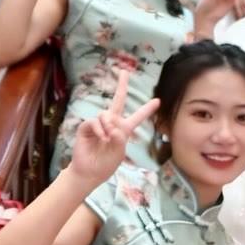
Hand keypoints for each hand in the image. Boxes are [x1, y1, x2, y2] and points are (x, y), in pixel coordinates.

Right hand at [69, 68, 158, 187]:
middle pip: (118, 101)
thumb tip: (113, 126)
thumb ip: (120, 139)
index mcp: (123, 130)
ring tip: (108, 138)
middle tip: (124, 71)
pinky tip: (103, 137)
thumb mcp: (118, 153)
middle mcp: (111, 124)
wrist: (89, 172)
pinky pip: (94, 121)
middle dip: (122, 85)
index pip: (137, 117)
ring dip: (109, 124)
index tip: (158, 100)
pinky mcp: (86, 127)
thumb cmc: (105, 164)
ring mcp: (98, 124)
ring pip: (106, 114)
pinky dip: (100, 129)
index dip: (147, 109)